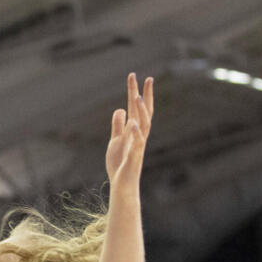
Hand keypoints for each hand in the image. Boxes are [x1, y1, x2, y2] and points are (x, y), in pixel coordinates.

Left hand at [107, 73, 152, 195]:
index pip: (139, 109)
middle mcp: (140, 136)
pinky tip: (132, 123)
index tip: (139, 76)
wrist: (121, 184)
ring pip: (143, 126)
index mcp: (135, 131)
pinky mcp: (133, 158)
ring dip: (141, 111)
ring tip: (136, 96)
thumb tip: (120, 109)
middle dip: (145, 96)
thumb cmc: (120, 164)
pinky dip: (135, 133)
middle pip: (144, 113)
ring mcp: (138, 146)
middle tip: (146, 78)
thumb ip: (118, 125)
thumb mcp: (115, 141)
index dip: (139, 93)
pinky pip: (136, 144)